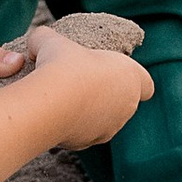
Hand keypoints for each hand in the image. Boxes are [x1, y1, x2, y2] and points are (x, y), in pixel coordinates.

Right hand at [34, 42, 155, 146]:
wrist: (50, 103)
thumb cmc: (60, 65)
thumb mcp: (50, 41)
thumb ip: (46, 39)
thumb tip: (35, 43)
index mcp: (130, 77)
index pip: (146, 84)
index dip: (132, 79)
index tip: (114, 73)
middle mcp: (127, 105)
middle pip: (123, 101)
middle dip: (106, 93)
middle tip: (82, 81)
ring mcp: (111, 127)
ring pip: (105, 119)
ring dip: (91, 111)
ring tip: (67, 100)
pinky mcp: (91, 142)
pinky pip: (85, 132)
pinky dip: (75, 126)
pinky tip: (58, 115)